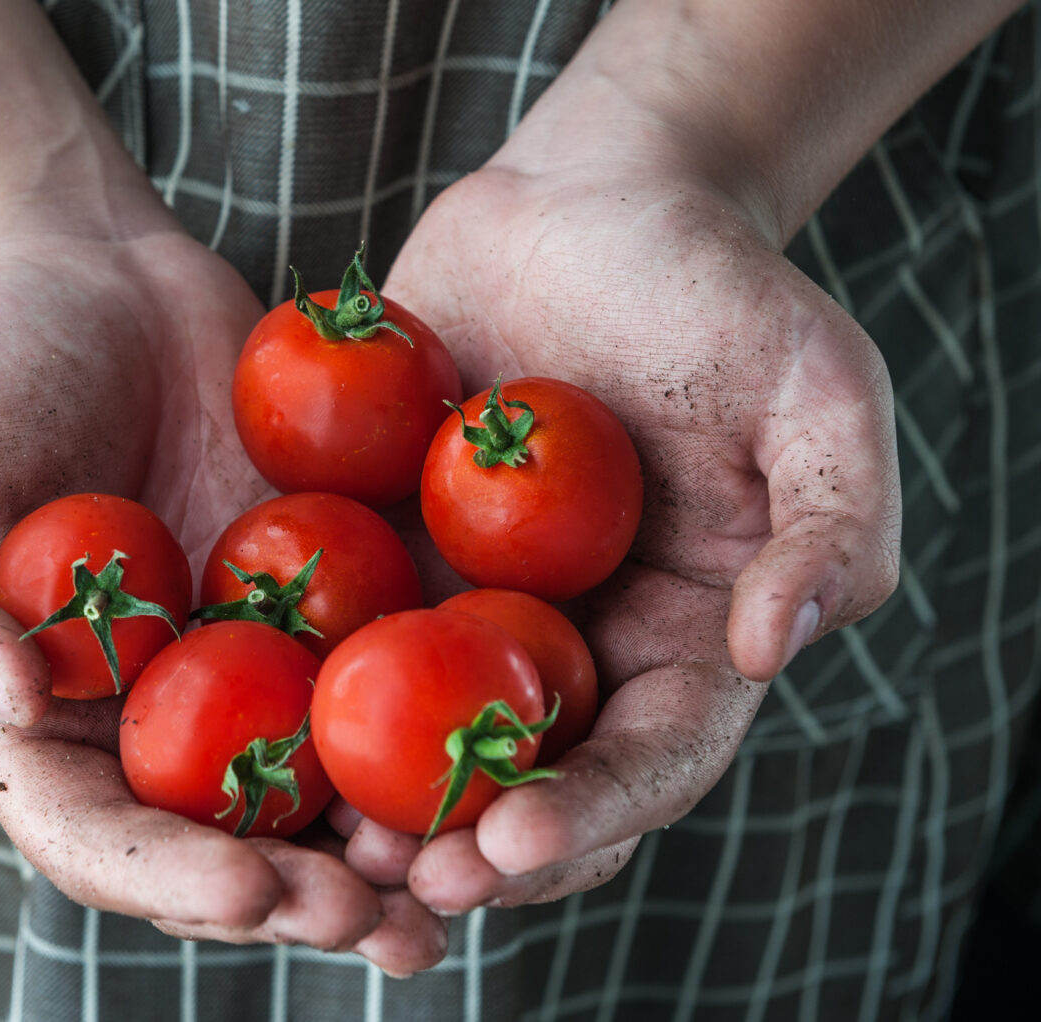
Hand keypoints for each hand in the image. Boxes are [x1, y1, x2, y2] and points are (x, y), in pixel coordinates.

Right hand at [0, 228, 446, 971]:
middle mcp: (152, 716)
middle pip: (229, 840)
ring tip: (462, 884)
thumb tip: (6, 702)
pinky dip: (440, 721)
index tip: (251, 889)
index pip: (101, 837)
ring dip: (391, 845)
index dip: (170, 879)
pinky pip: (388, 666)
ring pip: (324, 781)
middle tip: (386, 925)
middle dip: (303, 898)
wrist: (80, 270)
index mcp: (43, 726)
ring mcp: (248, 659)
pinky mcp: (326, 592)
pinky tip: (508, 757)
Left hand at [342, 155, 899, 911]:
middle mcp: (574, 644)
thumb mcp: (819, 389)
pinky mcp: (390, 551)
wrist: (585, 200)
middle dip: (472, 846)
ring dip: (378, 800)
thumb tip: (771, 649)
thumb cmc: (717, 287)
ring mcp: (472, 604)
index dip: (589, 815)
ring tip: (324, 840)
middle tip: (405, 880)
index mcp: (681, 638)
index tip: (515, 846)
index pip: (646, 760)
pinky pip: (344, 630)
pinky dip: (308, 686)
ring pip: (424, 734)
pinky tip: (258, 721)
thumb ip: (831, 522)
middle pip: (528, 780)